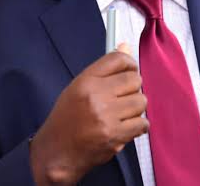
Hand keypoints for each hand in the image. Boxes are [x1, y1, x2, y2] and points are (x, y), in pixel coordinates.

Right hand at [29, 43, 148, 184]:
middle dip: (133, 89)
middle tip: (123, 98)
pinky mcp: (114, 136)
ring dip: (135, 109)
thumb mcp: (78, 88)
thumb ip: (104, 70)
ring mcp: (106, 117)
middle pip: (134, 80)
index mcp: (85, 81)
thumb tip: (125, 47)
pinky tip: (125, 127)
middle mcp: (96, 96)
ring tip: (122, 115)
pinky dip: (138, 126)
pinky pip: (142, 123)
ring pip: (141, 101)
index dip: (130, 63)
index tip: (130, 71)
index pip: (118, 60)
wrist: (56, 152)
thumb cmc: (67, 119)